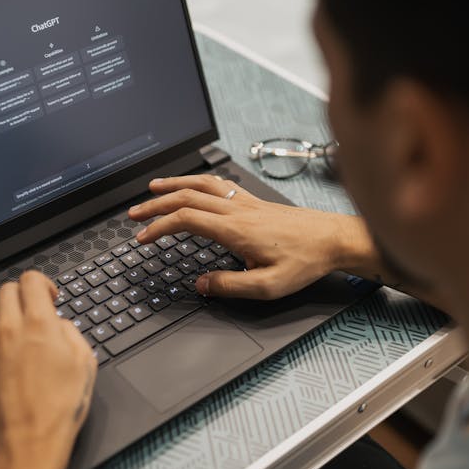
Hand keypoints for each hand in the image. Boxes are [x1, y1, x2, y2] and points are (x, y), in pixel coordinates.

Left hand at [0, 270, 96, 468]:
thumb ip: (71, 334)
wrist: (32, 441)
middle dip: (20, 297)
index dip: (41, 284)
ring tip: (0, 324)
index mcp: (40, 325)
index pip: (31, 280)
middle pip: (6, 290)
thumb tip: (58, 324)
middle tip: (28, 314)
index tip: (46, 297)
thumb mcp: (85, 364)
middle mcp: (9, 329)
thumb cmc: (61, 408)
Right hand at [128, 175, 373, 300]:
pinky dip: (197, 182)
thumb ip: (230, 286)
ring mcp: (245, 202)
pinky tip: (192, 186)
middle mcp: (237, 210)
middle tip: (134, 214)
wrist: (334, 239)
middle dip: (155, 204)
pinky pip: (219, 184)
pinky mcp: (254, 201)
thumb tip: (201, 283)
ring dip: (173, 185)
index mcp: (235, 229)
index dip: (159, 226)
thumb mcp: (267, 286)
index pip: (186, 219)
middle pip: (186, 197)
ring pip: (201, 184)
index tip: (143, 237)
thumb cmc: (306, 261)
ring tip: (153, 188)